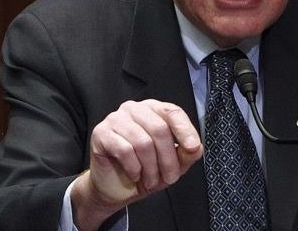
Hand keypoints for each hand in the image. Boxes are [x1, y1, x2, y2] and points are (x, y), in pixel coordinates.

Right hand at [71, 99, 202, 229]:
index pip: (172, 111)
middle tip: (170, 177)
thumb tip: (196, 148)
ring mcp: (115, 119)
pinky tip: (134, 175)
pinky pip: (125, 150)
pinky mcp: (101, 133)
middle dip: (168, 159)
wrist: (114, 187)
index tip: (192, 147)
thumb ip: (185, 154)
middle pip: (159, 128)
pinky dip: (134, 168)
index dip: (184, 129)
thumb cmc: (143, 169)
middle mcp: (134, 109)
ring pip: (143, 142)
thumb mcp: (170, 164)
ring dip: (151, 168)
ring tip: (151, 180)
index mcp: (153, 110)